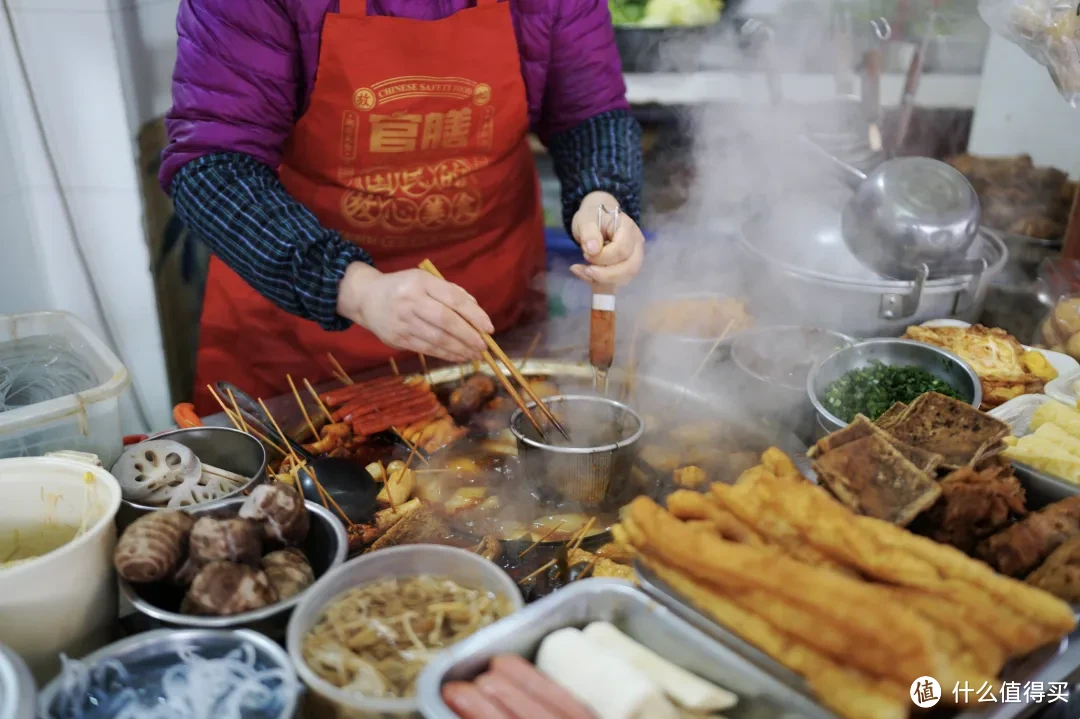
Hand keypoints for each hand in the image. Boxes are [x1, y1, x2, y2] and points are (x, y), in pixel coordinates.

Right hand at [337, 263, 492, 362]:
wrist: (366, 298)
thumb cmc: (404, 287)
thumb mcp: (425, 280)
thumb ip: (451, 292)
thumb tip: (477, 313)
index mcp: (420, 282)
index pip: (453, 300)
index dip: (474, 315)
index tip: (489, 328)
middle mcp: (410, 301)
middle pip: (446, 322)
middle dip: (469, 336)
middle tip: (484, 346)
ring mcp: (402, 321)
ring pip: (437, 339)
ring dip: (460, 349)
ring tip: (475, 355)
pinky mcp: (397, 338)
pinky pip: (426, 349)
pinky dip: (446, 354)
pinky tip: (459, 356)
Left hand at [569, 191, 644, 285]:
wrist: (597, 217)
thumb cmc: (593, 216)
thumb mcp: (585, 219)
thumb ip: (589, 232)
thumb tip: (593, 250)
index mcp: (628, 227)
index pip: (621, 249)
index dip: (603, 256)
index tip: (586, 252)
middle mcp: (636, 244)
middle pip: (630, 267)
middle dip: (605, 274)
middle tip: (586, 268)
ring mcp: (634, 257)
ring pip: (626, 277)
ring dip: (603, 280)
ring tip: (583, 271)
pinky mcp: (627, 267)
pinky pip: (618, 280)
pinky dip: (600, 282)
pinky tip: (585, 274)